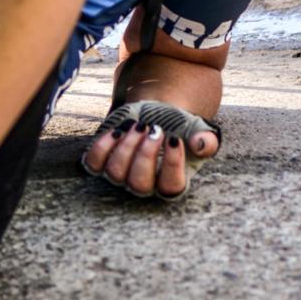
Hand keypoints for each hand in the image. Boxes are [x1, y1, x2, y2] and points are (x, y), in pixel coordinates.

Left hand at [80, 99, 220, 201]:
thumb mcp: (196, 130)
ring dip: (126, 146)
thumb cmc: (178, 125)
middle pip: (139, 184)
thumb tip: (202, 145)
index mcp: (170, 182)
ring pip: (116, 173)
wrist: (154, 112)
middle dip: (146, 154)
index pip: (171, 187)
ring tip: (139, 125)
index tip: (174, 138)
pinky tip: (118, 130)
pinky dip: (103, 146)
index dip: (172, 165)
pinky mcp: (102, 162)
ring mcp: (120, 176)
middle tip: (154, 129)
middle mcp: (144, 185)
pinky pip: (94, 162)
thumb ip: (205, 139)